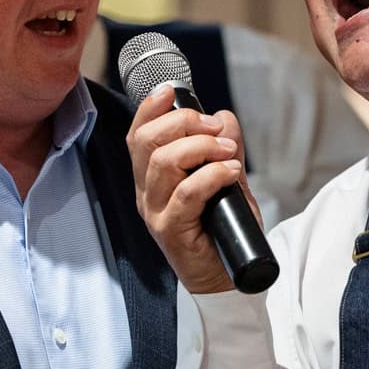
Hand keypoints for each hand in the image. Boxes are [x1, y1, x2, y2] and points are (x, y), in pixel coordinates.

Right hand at [128, 86, 261, 294]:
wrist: (227, 277)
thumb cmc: (223, 228)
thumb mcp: (227, 180)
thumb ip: (224, 149)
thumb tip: (223, 117)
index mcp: (151, 177)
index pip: (137, 135)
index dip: (149, 108)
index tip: (172, 91)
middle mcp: (147, 193)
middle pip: (147, 142)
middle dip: (184, 123)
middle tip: (217, 129)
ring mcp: (156, 212)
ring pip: (164, 162)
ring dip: (202, 147)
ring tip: (229, 152)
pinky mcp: (171, 231)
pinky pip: (187, 193)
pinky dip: (212, 175)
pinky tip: (231, 173)